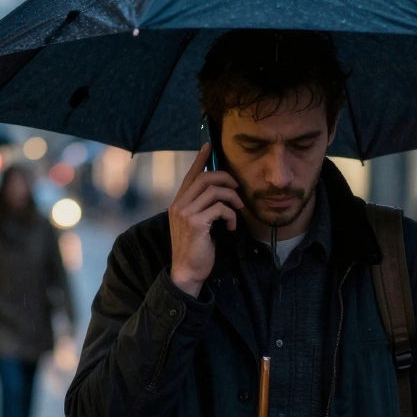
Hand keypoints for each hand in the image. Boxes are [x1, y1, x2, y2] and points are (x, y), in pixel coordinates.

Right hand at [169, 143, 242, 296]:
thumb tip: (220, 193)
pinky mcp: (195, 223)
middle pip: (205, 177)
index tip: (208, 145)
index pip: (190, 175)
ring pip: (214, 191)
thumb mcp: (196, 224)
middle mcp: (179, 204)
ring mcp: (186, 213)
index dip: (200, 159)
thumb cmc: (195, 249)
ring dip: (232, 198)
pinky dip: (231, 216)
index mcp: (178, 203)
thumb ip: (201, 207)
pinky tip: (231, 227)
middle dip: (226, 179)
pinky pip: (220, 208)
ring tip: (238, 210)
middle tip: (238, 189)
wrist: (187, 270)